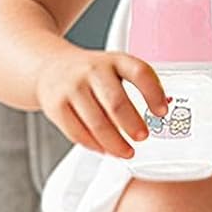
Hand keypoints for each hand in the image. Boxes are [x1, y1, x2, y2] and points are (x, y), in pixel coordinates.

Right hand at [34, 48, 167, 158]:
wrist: (49, 67)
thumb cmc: (89, 72)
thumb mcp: (113, 66)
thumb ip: (134, 84)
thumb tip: (158, 116)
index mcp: (113, 60)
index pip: (139, 72)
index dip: (153, 93)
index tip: (162, 112)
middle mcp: (92, 71)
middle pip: (116, 102)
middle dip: (132, 124)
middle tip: (142, 137)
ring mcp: (72, 88)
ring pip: (97, 123)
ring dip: (115, 143)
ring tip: (126, 152)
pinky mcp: (56, 106)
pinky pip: (77, 132)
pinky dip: (94, 145)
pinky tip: (104, 149)